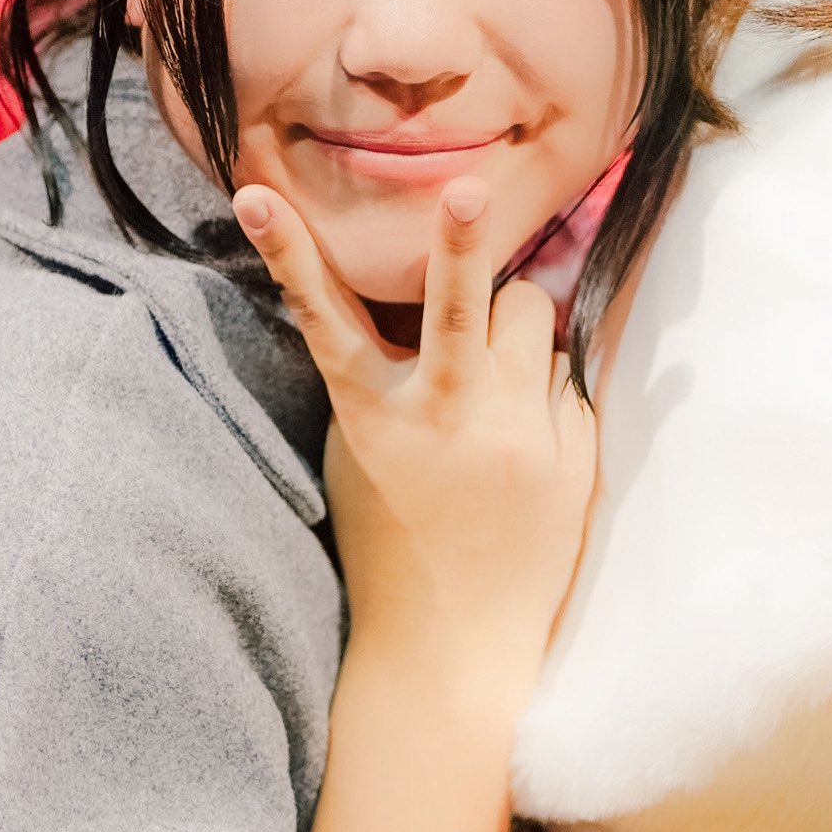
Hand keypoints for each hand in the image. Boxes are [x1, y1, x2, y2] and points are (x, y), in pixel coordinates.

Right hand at [237, 177, 596, 702]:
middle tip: (468, 189)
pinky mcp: (571, 453)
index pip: (322, 314)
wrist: (453, 642)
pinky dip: (548, 389)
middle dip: (462, 239)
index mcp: (373, 412)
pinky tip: (526, 446)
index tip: (260, 194)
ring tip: (497, 384)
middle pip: (461, 301)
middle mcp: (445, 416)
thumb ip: (390, 371)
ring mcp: (515, 435)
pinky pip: (568, 375)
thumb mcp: (363, 449)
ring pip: (532, 313)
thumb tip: (428, 294)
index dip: (289, 250)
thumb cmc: (393, 535)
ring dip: (517, 325)